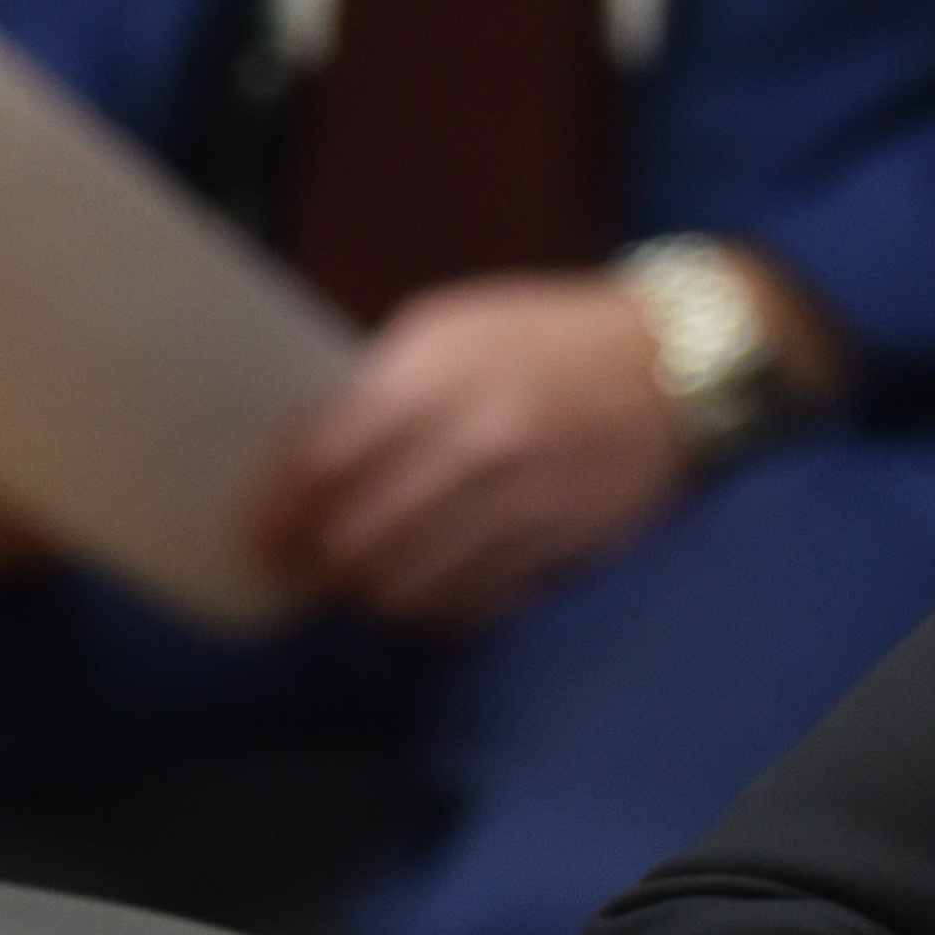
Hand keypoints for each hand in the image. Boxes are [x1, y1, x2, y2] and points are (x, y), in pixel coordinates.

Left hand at [243, 271, 687, 627]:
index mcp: (437, 372)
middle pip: (356, 539)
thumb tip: (308, 465)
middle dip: (315, 567)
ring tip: (364, 582)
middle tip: (301, 573)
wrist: (679, 362)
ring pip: (409, 586)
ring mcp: (521, 500)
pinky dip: (436, 607)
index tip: (255, 540)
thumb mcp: (451, 327)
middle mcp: (475, 440)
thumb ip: (377, 389)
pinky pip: (470, 603)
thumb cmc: (548, 335)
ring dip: (372, 593)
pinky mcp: (558, 545)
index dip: (276, 513)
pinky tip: (431, 586)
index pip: (324, 462)